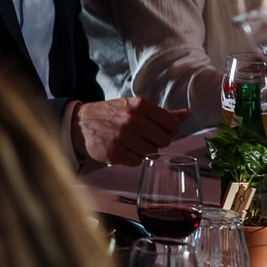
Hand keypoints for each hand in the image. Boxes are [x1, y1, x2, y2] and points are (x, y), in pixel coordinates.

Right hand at [71, 99, 187, 165]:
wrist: (80, 124)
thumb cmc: (111, 115)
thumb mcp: (135, 107)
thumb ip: (162, 113)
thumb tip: (185, 114)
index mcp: (140, 105)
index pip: (172, 124)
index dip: (170, 131)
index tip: (161, 132)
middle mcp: (132, 120)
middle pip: (164, 141)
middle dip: (157, 142)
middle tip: (144, 138)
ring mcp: (122, 137)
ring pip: (152, 152)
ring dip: (144, 151)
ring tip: (131, 144)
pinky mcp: (114, 153)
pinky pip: (137, 162)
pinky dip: (132, 159)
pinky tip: (123, 150)